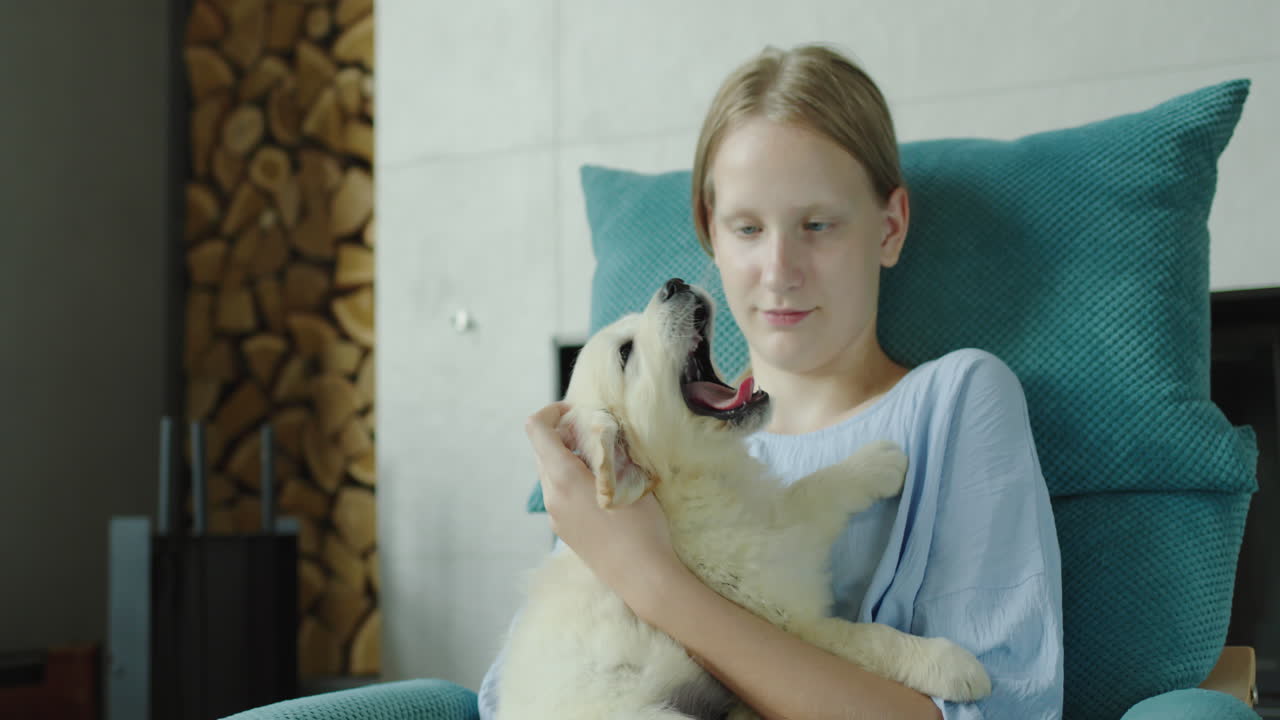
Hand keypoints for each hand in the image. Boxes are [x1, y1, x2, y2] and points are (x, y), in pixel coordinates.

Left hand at [525, 401, 679, 611]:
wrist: (642, 576)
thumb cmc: (641, 526)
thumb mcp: (629, 478)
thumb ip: (608, 451)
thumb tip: (601, 431)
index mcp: (563, 477)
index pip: (536, 429)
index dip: (552, 411)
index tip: (577, 412)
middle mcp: (551, 495)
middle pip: (542, 449)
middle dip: (563, 434)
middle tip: (594, 433)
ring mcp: (554, 515)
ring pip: (550, 472)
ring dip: (567, 458)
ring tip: (600, 461)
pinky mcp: (563, 529)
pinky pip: (558, 493)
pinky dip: (571, 479)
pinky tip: (599, 489)